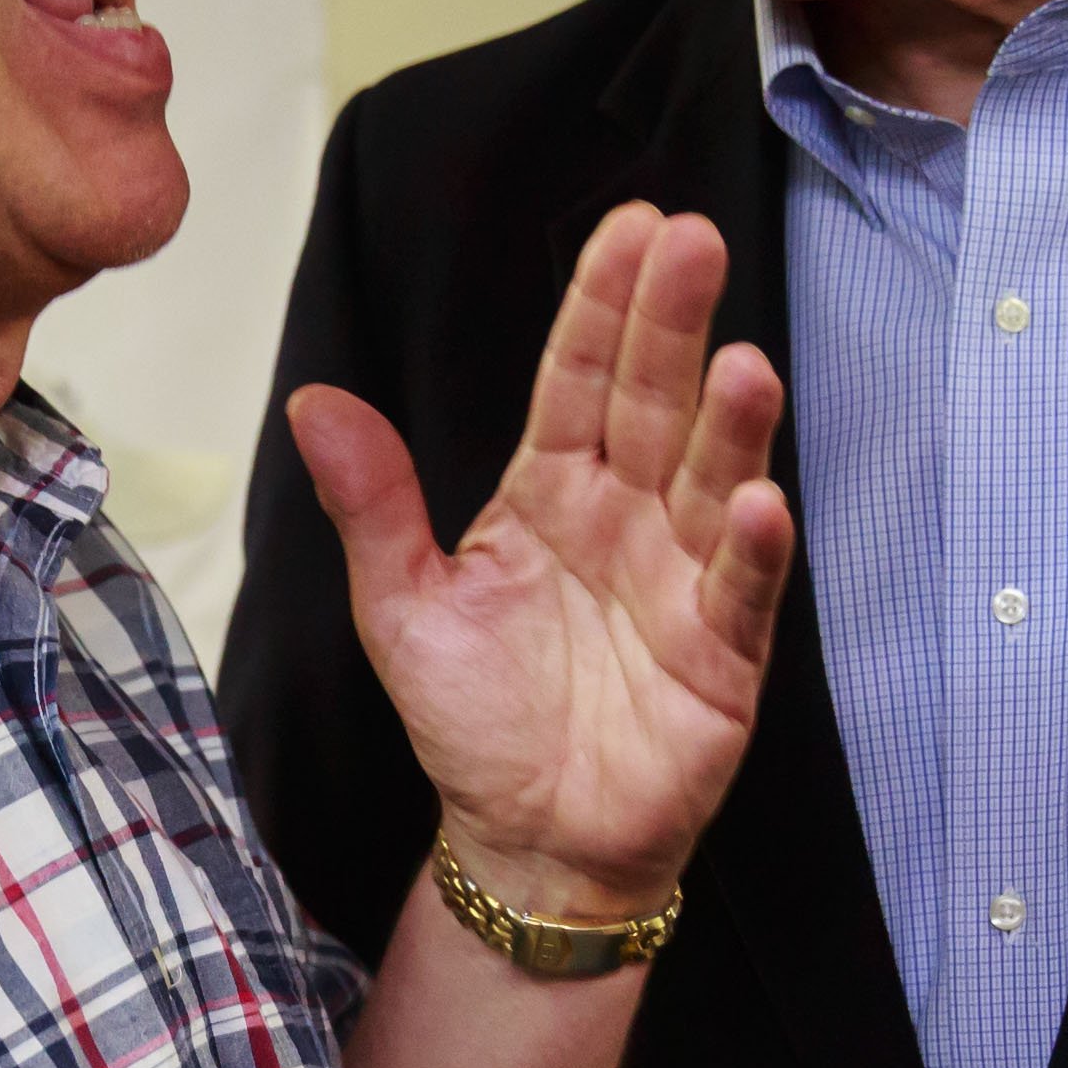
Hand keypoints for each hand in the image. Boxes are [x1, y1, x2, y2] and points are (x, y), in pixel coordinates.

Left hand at [290, 205, 791, 918]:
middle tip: (695, 241)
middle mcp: (627, 518)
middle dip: (675, 325)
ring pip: (708, 482)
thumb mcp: (401, 606)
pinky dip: (748, 550)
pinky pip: (738, 593)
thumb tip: (314, 399)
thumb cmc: (475, 720)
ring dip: (730, 426)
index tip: (631, 227)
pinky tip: (754, 503)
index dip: (603, 305)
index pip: (579, 379)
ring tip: (742, 364)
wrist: (528, 841)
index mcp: (550, 490)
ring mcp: (682, 580)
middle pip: (653, 405)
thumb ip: (372, 504)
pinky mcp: (722, 657)